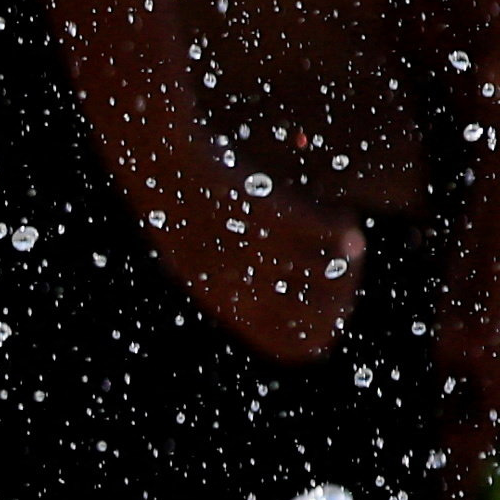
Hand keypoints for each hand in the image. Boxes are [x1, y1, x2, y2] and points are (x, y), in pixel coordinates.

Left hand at [166, 188, 368, 364]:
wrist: (151, 155)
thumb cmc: (174, 199)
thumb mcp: (194, 250)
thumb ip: (232, 279)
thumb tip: (282, 291)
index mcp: (222, 298)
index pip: (294, 343)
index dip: (324, 328)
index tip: (332, 300)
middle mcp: (238, 285)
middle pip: (321, 315)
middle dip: (344, 291)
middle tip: (346, 261)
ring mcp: (251, 249)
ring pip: (331, 275)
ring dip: (348, 257)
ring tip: (344, 231)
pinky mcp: (262, 213)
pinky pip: (326, 235)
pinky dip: (342, 227)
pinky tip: (340, 212)